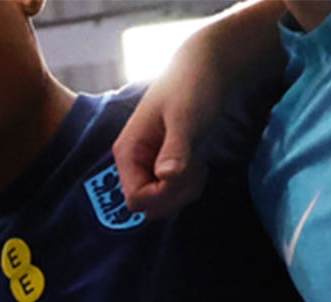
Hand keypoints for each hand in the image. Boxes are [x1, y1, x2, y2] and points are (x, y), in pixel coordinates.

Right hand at [113, 0, 284, 214]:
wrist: (203, 66)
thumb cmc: (191, 86)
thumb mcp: (185, 117)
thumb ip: (175, 148)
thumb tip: (166, 177)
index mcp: (127, 152)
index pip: (136, 199)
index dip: (164, 195)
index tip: (186, 172)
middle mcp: (133, 162)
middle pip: (148, 206)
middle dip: (176, 194)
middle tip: (196, 167)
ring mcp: (148, 165)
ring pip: (162, 202)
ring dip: (185, 190)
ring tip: (198, 162)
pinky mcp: (163, 165)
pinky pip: (172, 191)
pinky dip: (188, 184)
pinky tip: (197, 162)